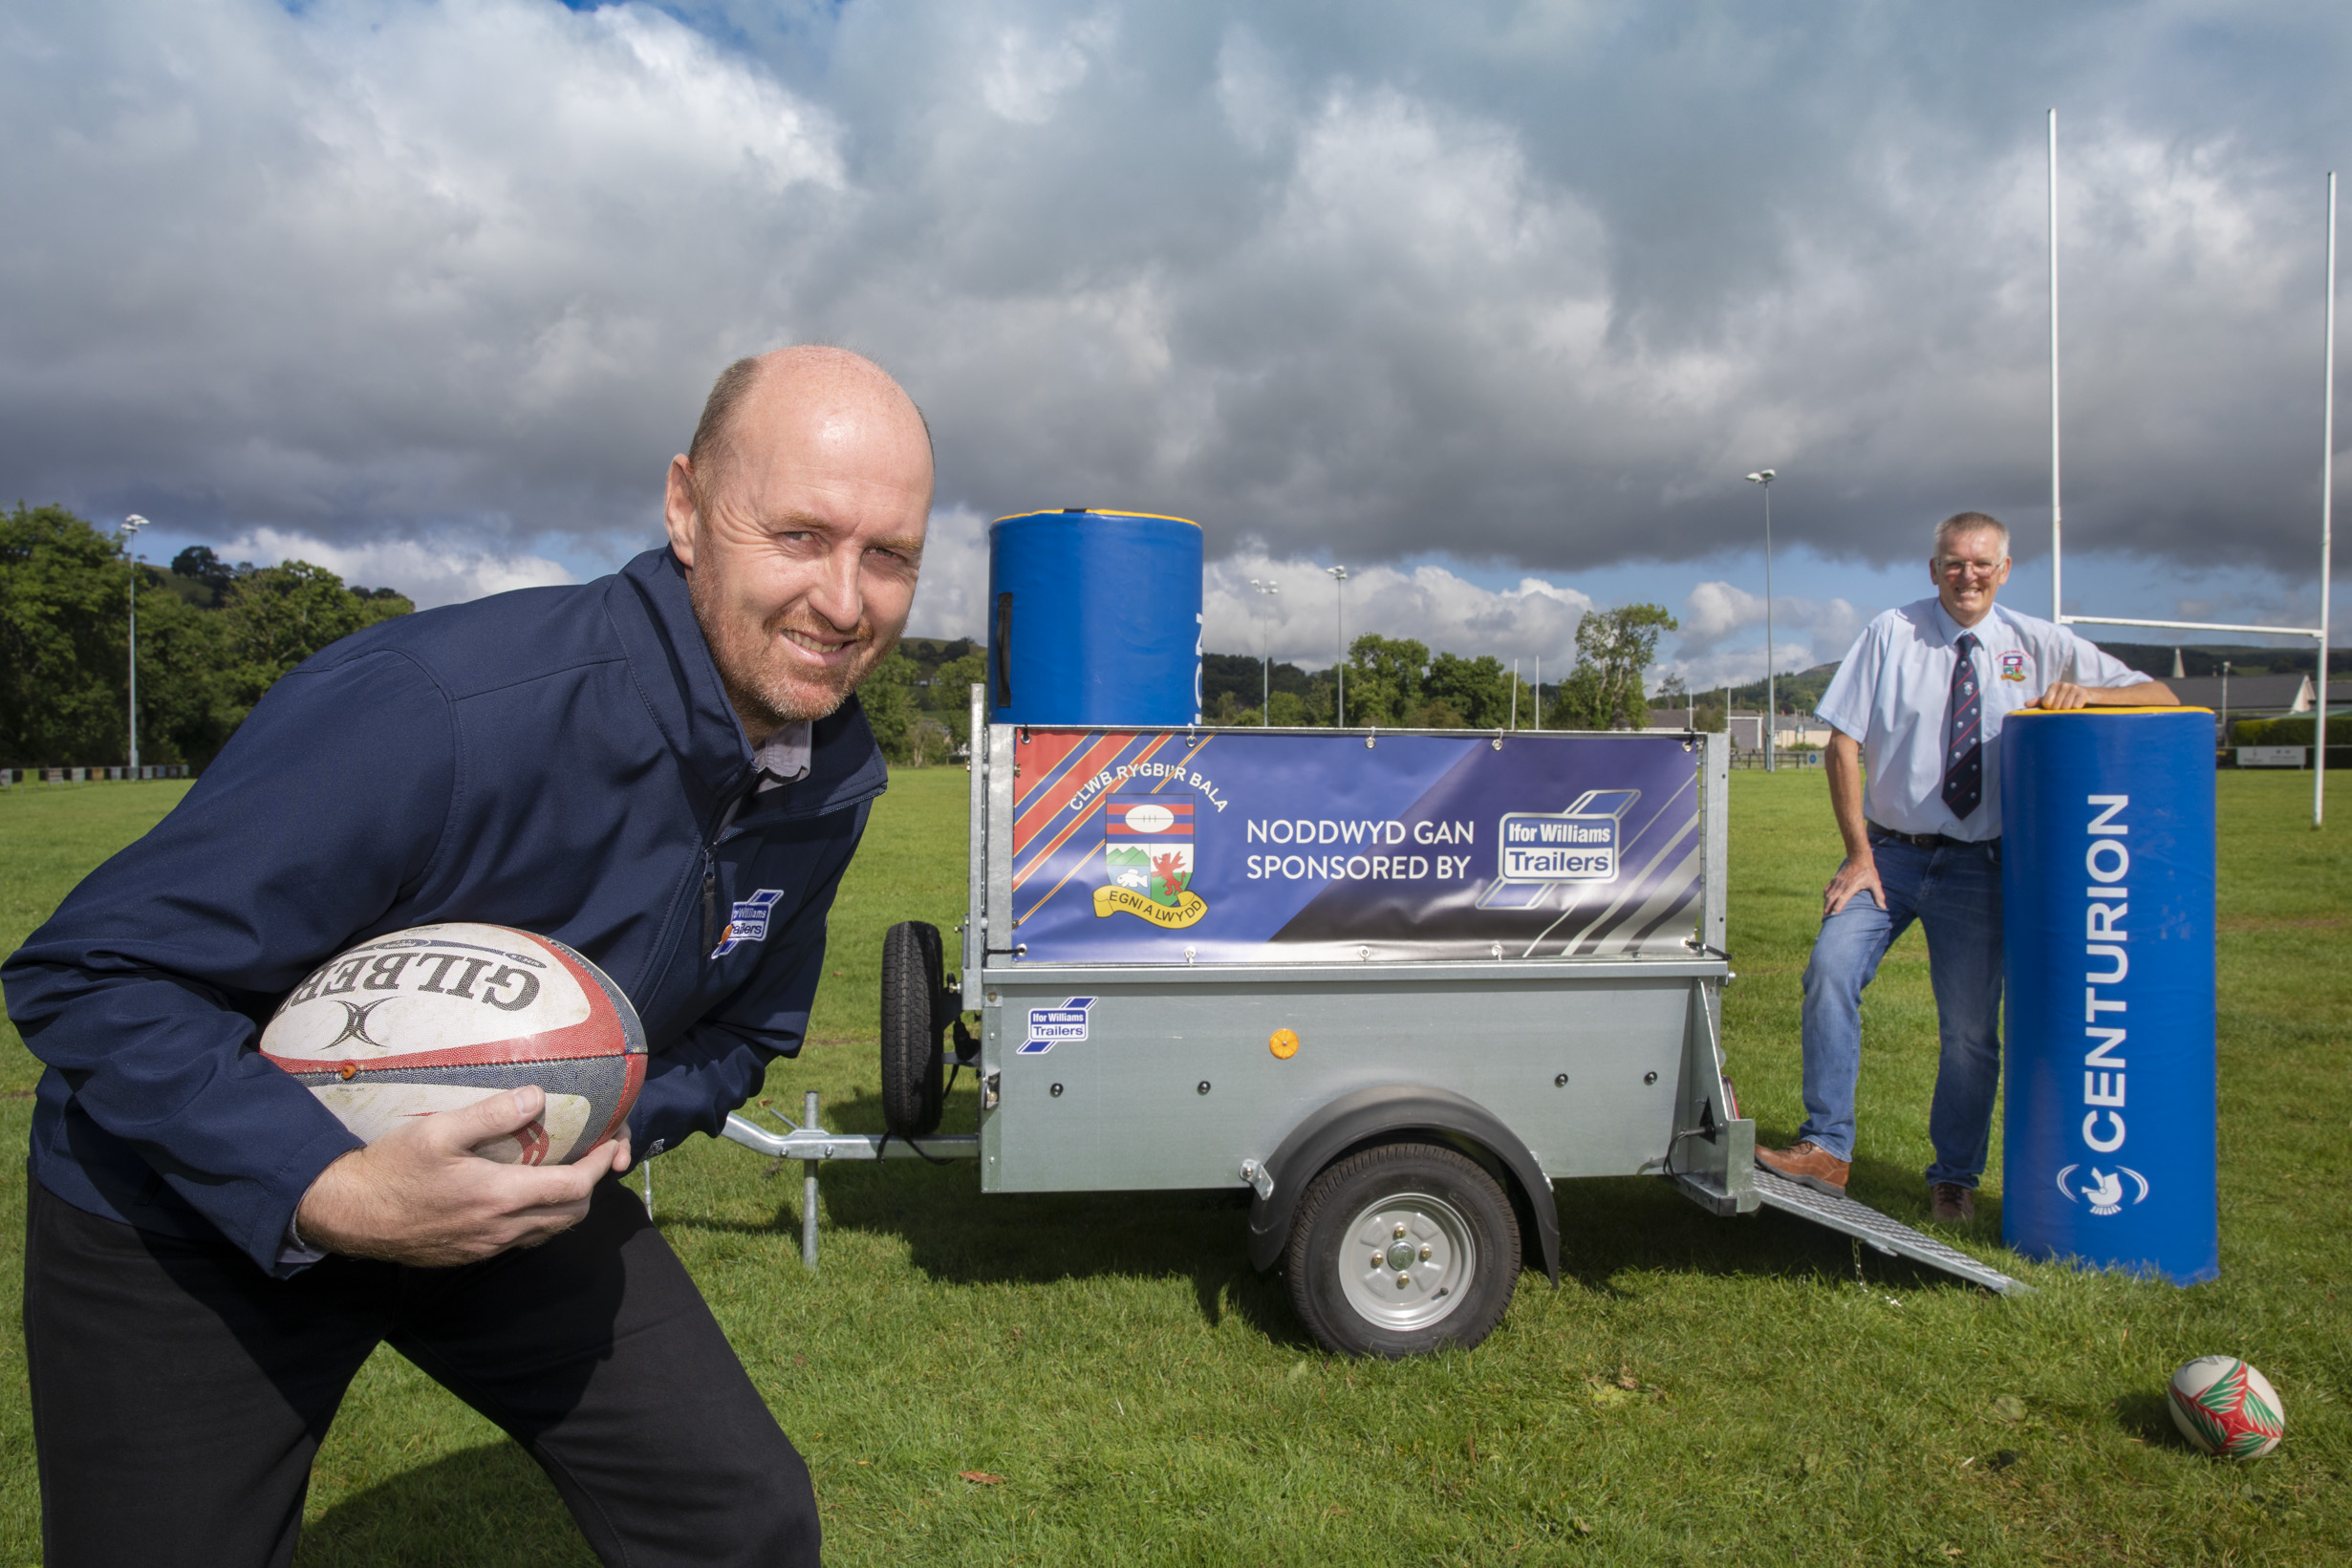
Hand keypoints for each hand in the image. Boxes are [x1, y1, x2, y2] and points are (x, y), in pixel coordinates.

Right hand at [295, 1086, 631, 1267]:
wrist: (347, 1214)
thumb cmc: (390, 1168)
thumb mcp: (438, 1131)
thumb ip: (491, 1114)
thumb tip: (536, 1096)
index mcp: (499, 1197)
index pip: (574, 1188)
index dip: (600, 1165)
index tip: (611, 1143)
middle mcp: (499, 1229)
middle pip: (571, 1215)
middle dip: (591, 1186)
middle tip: (594, 1156)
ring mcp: (485, 1247)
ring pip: (547, 1231)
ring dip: (567, 1204)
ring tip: (566, 1170)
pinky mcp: (469, 1254)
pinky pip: (521, 1239)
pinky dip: (539, 1217)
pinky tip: (525, 1192)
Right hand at [1824, 851, 1881, 916]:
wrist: (1859, 857)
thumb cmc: (1868, 871)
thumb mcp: (1875, 883)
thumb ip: (1878, 895)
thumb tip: (1883, 907)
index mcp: (1851, 887)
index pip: (1841, 899)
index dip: (1836, 908)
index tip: (1833, 917)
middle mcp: (1841, 885)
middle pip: (1831, 899)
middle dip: (1827, 909)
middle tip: (1825, 920)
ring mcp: (1837, 882)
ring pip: (1828, 895)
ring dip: (1825, 904)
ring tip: (1824, 914)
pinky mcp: (1835, 879)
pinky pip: (1827, 889)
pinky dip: (1826, 896)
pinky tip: (1826, 901)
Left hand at [2036, 681, 2092, 709]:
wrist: (2091, 697)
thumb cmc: (2068, 700)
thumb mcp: (2054, 700)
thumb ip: (2040, 701)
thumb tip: (2025, 704)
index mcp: (2054, 686)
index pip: (2046, 703)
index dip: (2051, 709)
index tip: (2057, 707)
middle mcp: (2063, 684)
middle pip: (2056, 707)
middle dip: (2061, 712)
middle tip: (2067, 709)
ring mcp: (2074, 687)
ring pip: (2065, 708)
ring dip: (2070, 712)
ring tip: (2073, 709)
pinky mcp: (2084, 693)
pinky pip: (2076, 707)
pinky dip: (2078, 711)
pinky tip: (2081, 708)